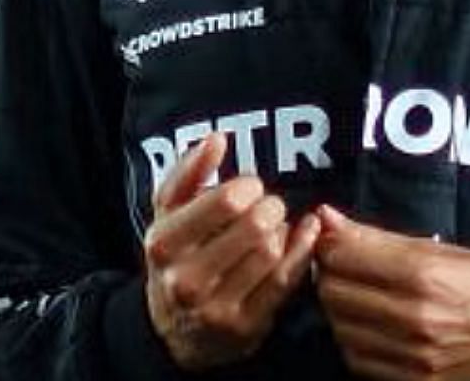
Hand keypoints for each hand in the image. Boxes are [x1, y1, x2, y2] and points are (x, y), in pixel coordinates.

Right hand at [143, 131, 319, 369]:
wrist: (174, 331)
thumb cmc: (176, 256)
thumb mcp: (168, 214)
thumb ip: (188, 171)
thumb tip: (217, 139)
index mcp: (163, 245)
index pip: (225, 202)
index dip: (248, 187)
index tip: (250, 188)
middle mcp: (185, 281)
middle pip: (255, 226)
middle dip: (270, 207)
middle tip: (268, 206)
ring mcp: (215, 309)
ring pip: (271, 252)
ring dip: (282, 231)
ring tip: (274, 227)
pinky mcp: (245, 327)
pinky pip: (286, 279)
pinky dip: (302, 250)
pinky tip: (306, 232)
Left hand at [313, 205, 469, 380]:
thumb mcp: (443, 249)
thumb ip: (378, 237)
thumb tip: (327, 217)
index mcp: (424, 275)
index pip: (343, 257)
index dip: (330, 244)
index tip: (335, 240)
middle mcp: (415, 319)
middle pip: (334, 293)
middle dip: (332, 274)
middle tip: (346, 266)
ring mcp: (415, 358)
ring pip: (341, 330)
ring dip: (342, 310)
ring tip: (363, 296)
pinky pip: (361, 362)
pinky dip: (358, 342)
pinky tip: (376, 327)